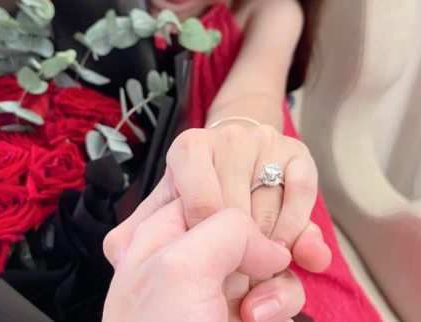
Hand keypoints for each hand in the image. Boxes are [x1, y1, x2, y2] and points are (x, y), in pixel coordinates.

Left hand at [103, 199, 303, 321]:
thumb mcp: (178, 267)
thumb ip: (226, 230)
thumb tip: (267, 245)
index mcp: (158, 238)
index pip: (205, 191)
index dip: (238, 195)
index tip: (263, 204)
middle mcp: (188, 260)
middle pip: (244, 225)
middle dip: (271, 237)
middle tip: (285, 251)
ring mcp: (218, 292)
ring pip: (268, 259)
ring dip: (277, 279)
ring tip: (257, 311)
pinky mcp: (247, 316)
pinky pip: (280, 293)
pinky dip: (284, 301)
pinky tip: (265, 319)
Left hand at [108, 124, 330, 271]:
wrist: (238, 168)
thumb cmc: (195, 202)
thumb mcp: (158, 216)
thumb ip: (136, 232)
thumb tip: (118, 250)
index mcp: (188, 150)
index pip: (204, 209)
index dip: (209, 248)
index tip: (209, 269)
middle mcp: (226, 139)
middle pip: (240, 214)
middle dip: (237, 260)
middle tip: (230, 282)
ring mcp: (263, 143)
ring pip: (272, 213)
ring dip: (270, 259)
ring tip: (254, 278)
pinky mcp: (297, 156)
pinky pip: (302, 198)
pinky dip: (300, 234)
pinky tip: (292, 255)